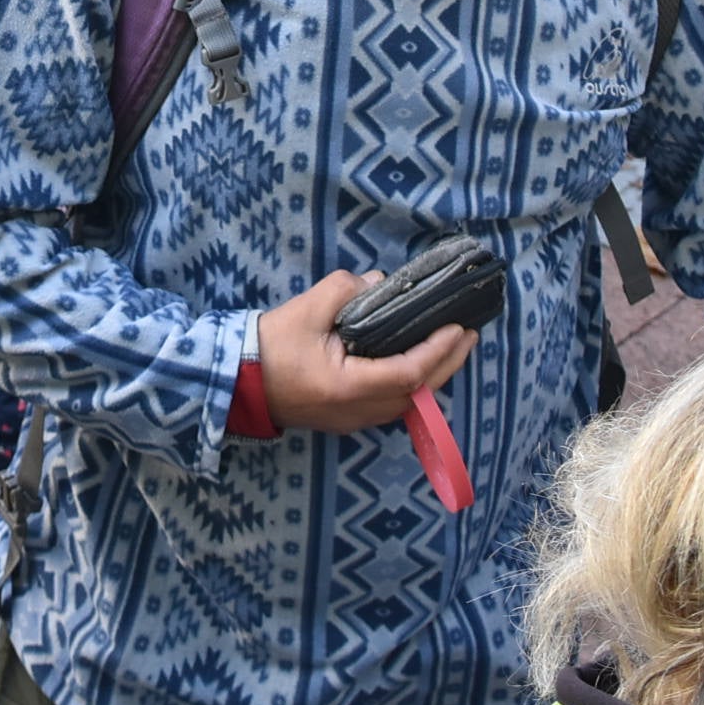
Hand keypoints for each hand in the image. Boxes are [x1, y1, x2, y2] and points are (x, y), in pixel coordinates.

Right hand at [255, 270, 479, 434]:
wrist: (236, 382)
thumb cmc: (269, 346)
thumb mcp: (307, 309)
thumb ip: (346, 290)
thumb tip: (377, 283)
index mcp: (349, 388)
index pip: (409, 374)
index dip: (438, 352)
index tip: (457, 328)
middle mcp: (357, 411)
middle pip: (417, 394)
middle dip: (447, 364)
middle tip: (467, 335)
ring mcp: (352, 420)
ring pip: (407, 404)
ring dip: (433, 376)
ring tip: (450, 346)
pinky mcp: (345, 418)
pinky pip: (391, 405)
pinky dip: (412, 385)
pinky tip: (418, 363)